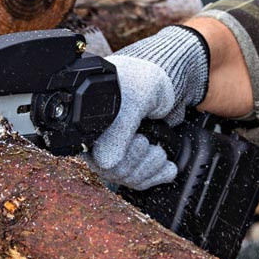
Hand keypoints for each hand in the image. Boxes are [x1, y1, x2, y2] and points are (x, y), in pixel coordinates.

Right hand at [86, 26, 208, 189]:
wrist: (165, 77)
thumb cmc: (142, 81)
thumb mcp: (135, 100)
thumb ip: (120, 129)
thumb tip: (105, 162)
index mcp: (91, 125)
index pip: (100, 161)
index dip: (123, 157)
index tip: (141, 140)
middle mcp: (99, 141)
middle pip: (115, 173)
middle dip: (139, 162)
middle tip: (148, 142)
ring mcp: (116, 152)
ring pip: (129, 178)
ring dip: (150, 168)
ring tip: (159, 151)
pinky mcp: (133, 159)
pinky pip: (140, 181)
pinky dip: (157, 175)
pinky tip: (167, 166)